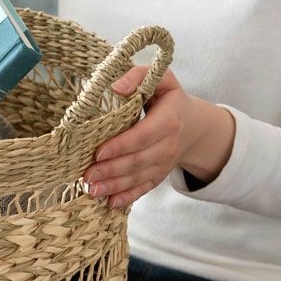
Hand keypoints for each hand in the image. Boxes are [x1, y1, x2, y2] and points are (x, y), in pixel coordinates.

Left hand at [82, 66, 235, 208]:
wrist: (194, 125)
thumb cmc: (168, 98)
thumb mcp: (160, 78)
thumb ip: (138, 76)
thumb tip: (115, 88)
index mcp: (169, 120)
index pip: (143, 136)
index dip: (121, 145)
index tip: (99, 153)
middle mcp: (169, 145)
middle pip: (138, 161)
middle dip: (111, 170)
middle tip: (87, 175)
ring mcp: (165, 163)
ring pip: (138, 178)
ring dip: (114, 186)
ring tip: (92, 190)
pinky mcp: (159, 175)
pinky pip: (144, 189)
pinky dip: (127, 198)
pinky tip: (110, 204)